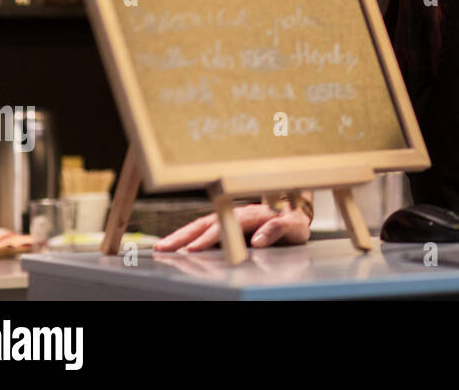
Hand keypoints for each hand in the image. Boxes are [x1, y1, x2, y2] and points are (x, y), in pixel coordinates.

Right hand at [153, 202, 309, 252]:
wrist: (297, 209)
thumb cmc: (294, 220)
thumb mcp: (294, 226)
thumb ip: (278, 230)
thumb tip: (258, 240)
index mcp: (253, 214)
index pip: (226, 226)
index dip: (209, 238)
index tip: (194, 249)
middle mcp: (237, 213)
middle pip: (206, 224)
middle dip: (184, 236)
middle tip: (164, 249)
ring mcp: (229, 217)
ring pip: (200, 225)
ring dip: (180, 235)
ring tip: (161, 247)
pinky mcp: (225, 223)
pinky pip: (203, 228)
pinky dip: (186, 235)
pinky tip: (173, 245)